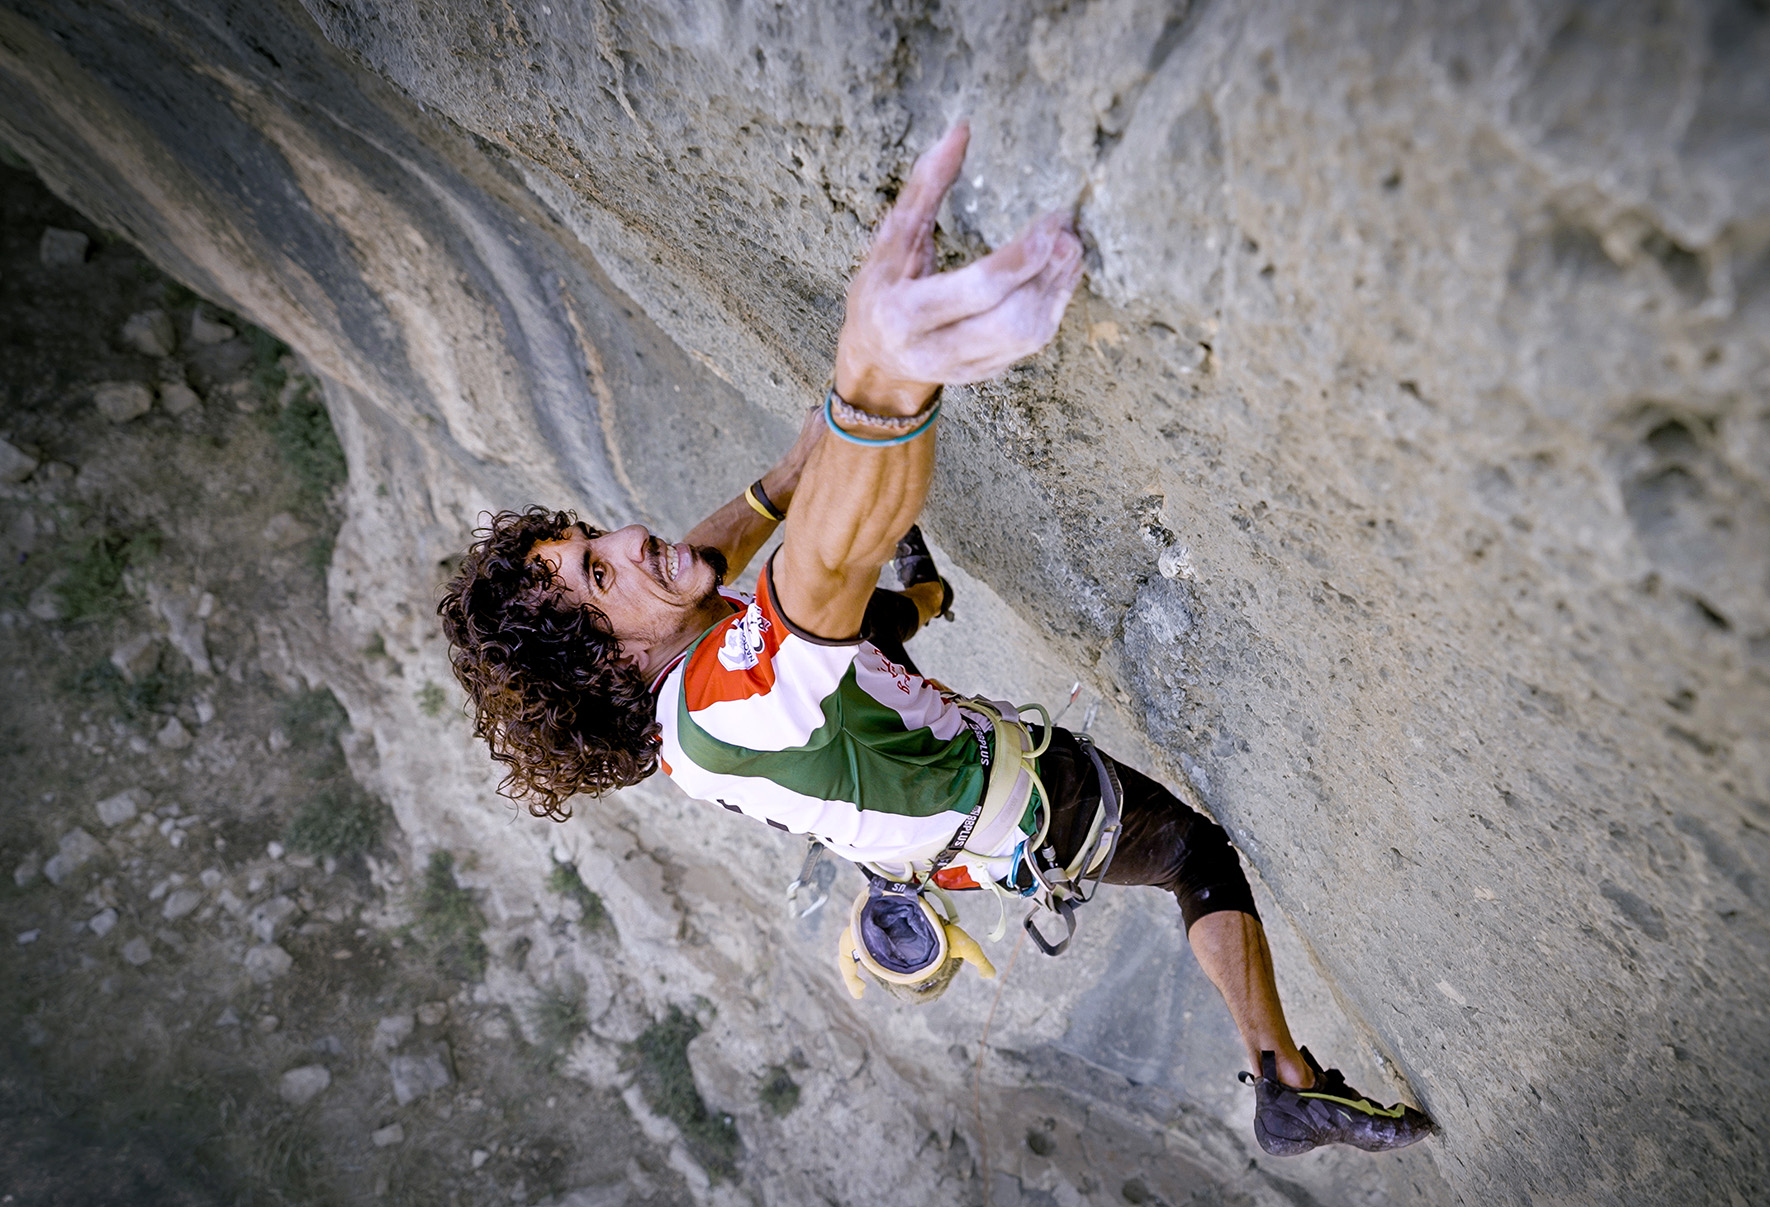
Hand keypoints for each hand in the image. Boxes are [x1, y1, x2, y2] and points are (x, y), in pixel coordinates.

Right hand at [834, 122, 1084, 414]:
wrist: (875, 360)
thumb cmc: (882, 288)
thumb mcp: (892, 238)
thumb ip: (925, 187)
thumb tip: (962, 130)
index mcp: (905, 314)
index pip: (978, 290)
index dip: (1022, 257)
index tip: (1052, 222)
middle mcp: (934, 351)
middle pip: (1012, 321)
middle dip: (1047, 275)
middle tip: (1067, 233)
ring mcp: (964, 369)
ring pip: (1029, 336)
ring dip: (1057, 288)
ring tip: (1070, 247)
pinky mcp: (986, 374)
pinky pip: (1031, 344)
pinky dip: (1053, 304)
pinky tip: (1060, 272)